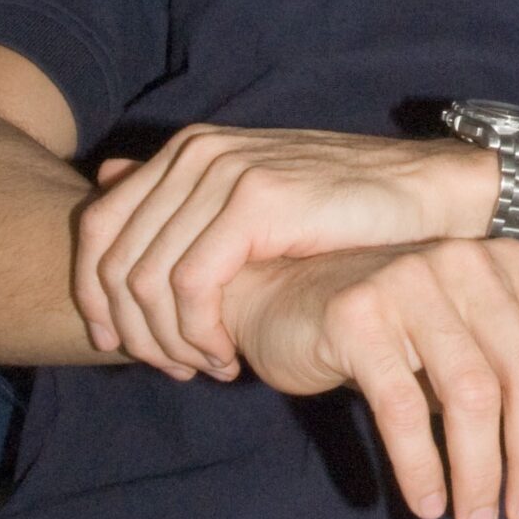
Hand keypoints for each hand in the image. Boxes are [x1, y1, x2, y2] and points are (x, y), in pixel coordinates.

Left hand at [72, 126, 499, 379]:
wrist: (425, 196)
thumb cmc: (345, 211)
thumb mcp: (253, 201)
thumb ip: (181, 197)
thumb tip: (104, 177)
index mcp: (188, 150)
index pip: (98, 227)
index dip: (93, 297)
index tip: (117, 348)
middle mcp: (197, 153)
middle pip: (112, 259)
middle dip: (133, 331)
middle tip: (172, 369)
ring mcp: (225, 172)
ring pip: (148, 279)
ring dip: (168, 340)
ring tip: (206, 367)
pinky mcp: (257, 201)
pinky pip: (192, 285)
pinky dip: (198, 332)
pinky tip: (228, 355)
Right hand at [222, 239, 518, 518]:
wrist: (281, 296)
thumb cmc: (390, 331)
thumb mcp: (472, 348)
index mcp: (507, 264)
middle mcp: (466, 262)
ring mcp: (410, 281)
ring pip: (473, 395)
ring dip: (482, 473)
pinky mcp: (355, 314)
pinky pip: (402, 407)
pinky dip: (421, 466)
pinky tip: (428, 503)